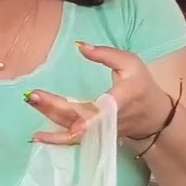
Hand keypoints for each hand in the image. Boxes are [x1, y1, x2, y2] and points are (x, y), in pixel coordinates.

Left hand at [26, 41, 171, 144]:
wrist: (154, 116)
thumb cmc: (141, 86)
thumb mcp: (130, 64)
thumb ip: (105, 54)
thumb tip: (79, 46)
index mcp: (121, 100)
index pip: (105, 111)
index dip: (91, 119)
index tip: (77, 124)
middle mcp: (108, 120)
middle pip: (79, 117)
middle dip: (55, 108)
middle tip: (34, 96)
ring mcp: (99, 131)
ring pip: (72, 128)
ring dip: (50, 116)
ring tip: (31, 102)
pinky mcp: (93, 136)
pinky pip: (72, 140)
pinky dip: (55, 139)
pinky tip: (37, 136)